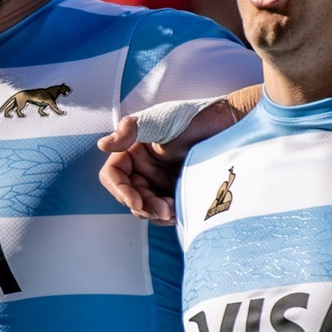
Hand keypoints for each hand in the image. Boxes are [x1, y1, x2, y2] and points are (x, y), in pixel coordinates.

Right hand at [97, 103, 237, 223]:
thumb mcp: (159, 121)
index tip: (136, 201)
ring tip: (172, 210)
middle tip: (162, 209)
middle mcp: (143, 167)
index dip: (119, 190)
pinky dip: (168, 214)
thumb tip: (102, 145)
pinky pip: (165, 210)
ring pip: (146, 206)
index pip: (113, 175)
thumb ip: (130, 130)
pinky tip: (179, 212)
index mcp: (133, 150)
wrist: (229, 125)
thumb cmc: (194, 117)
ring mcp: (160, 181)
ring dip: (155, 213)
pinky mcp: (177, 191)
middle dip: (142, 206)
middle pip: (129, 195)